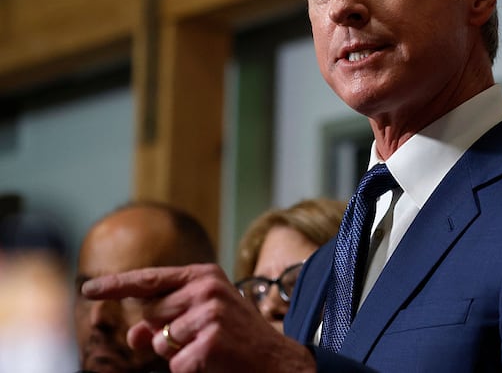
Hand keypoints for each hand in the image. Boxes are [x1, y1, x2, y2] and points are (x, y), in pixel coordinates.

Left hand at [81, 263, 315, 372]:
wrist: (276, 360)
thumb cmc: (237, 337)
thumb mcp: (203, 319)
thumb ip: (166, 320)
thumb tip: (132, 334)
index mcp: (204, 275)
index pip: (150, 279)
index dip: (116, 284)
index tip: (88, 288)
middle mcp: (206, 288)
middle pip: (152, 316)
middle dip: (164, 333)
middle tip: (200, 338)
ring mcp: (209, 313)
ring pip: (161, 342)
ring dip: (178, 353)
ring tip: (211, 349)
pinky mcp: (209, 341)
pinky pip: (175, 365)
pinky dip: (188, 370)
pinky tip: (214, 362)